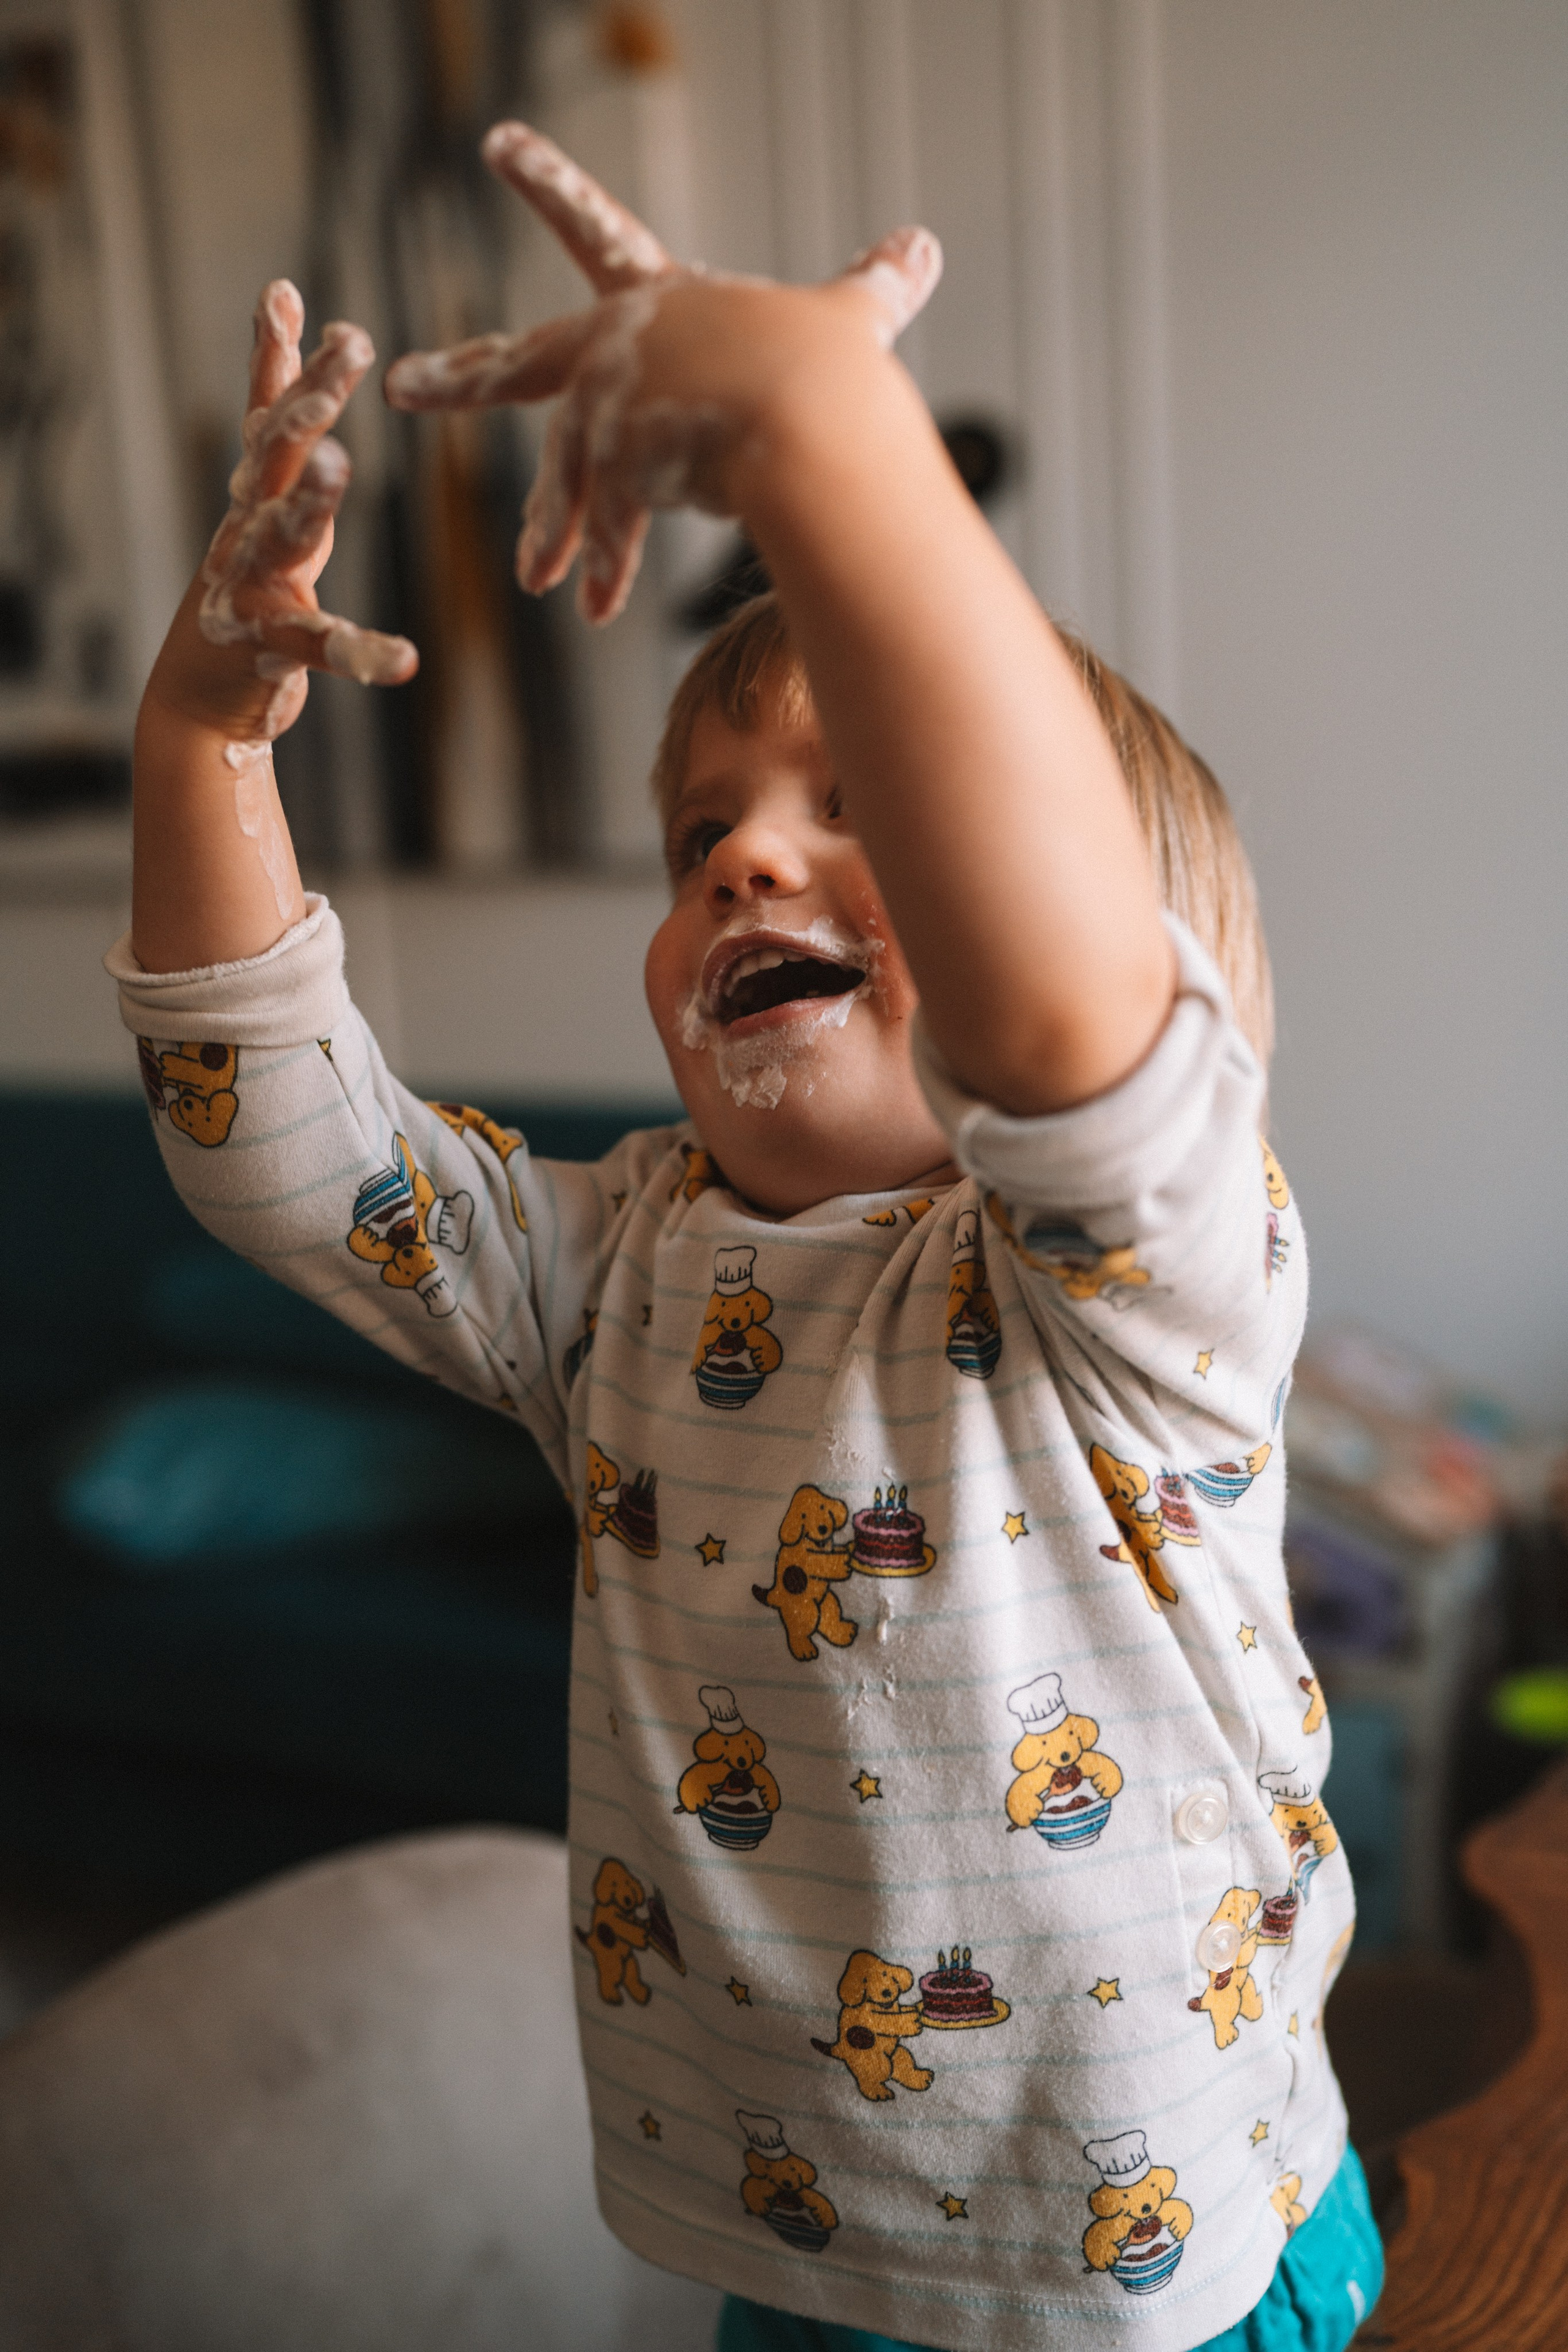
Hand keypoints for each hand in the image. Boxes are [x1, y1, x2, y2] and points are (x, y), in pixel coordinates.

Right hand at [156, 281, 417, 742]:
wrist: (199, 698)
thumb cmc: (249, 592)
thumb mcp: (270, 507)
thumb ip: (285, 437)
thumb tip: (300, 342)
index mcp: (256, 496)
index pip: (265, 413)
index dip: (274, 355)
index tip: (283, 291)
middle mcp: (246, 527)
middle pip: (276, 454)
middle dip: (307, 398)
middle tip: (347, 346)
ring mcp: (250, 585)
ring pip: (281, 534)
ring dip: (309, 498)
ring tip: (338, 462)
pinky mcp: (267, 648)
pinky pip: (318, 647)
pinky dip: (360, 652)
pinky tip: (404, 660)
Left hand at [384, 122, 941, 623]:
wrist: (813, 427)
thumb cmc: (832, 368)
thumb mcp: (851, 319)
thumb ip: (873, 287)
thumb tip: (925, 245)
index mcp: (661, 297)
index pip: (597, 226)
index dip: (548, 179)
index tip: (496, 143)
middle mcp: (617, 346)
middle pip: (519, 365)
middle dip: (458, 378)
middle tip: (401, 383)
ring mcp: (609, 409)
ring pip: (566, 478)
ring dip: (551, 531)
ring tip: (535, 578)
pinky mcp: (615, 472)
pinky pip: (606, 533)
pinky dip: (604, 571)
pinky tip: (594, 610)